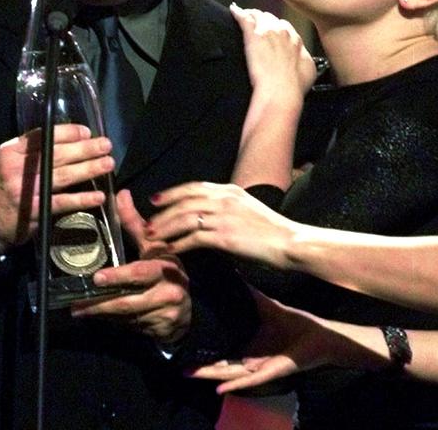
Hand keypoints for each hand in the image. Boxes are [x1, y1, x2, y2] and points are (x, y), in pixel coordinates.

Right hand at [0, 124, 112, 252]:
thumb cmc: (5, 188)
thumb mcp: (11, 163)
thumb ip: (33, 152)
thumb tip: (72, 140)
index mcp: (11, 151)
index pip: (42, 136)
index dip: (68, 133)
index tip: (87, 132)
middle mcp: (16, 168)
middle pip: (56, 154)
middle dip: (85, 149)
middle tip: (106, 145)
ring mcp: (24, 190)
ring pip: (62, 176)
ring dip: (88, 169)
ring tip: (108, 164)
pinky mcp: (32, 210)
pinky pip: (62, 202)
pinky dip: (82, 199)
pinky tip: (98, 196)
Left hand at [71, 190, 191, 344]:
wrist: (186, 312)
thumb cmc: (168, 274)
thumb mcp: (156, 248)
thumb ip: (136, 225)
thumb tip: (122, 195)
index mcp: (166, 269)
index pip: (140, 273)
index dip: (119, 276)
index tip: (97, 278)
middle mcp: (168, 292)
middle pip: (129, 301)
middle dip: (101, 304)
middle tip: (77, 304)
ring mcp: (164, 315)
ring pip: (126, 316)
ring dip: (102, 314)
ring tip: (79, 310)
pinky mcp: (159, 331)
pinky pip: (130, 326)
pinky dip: (113, 322)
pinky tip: (97, 318)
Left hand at [146, 181, 295, 267]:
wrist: (290, 242)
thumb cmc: (272, 231)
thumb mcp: (248, 209)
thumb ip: (228, 207)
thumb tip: (210, 214)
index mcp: (230, 190)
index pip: (194, 187)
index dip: (172, 192)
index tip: (156, 199)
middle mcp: (224, 199)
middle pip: (184, 201)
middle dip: (163, 212)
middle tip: (147, 222)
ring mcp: (223, 217)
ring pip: (184, 219)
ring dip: (165, 228)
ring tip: (152, 237)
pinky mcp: (224, 236)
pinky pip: (193, 238)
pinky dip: (179, 244)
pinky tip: (170, 250)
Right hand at [189, 290, 330, 392]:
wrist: (320, 337)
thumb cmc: (296, 324)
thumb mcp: (268, 307)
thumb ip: (250, 293)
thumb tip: (234, 273)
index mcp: (249, 346)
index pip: (223, 350)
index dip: (205, 350)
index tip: (184, 345)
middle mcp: (251, 359)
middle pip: (221, 366)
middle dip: (201, 367)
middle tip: (179, 366)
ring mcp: (259, 368)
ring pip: (230, 375)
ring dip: (210, 376)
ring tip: (190, 374)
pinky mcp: (270, 373)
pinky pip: (250, 381)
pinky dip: (236, 384)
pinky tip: (220, 388)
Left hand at [229, 5, 316, 99]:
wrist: (282, 89)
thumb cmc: (295, 85)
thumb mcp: (308, 69)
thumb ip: (303, 57)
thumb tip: (301, 56)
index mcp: (296, 39)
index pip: (285, 26)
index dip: (277, 28)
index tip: (272, 32)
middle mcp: (283, 31)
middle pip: (271, 19)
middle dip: (264, 21)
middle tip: (258, 26)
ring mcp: (267, 31)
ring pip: (258, 15)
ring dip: (253, 16)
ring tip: (246, 16)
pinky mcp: (253, 35)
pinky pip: (244, 18)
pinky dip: (238, 13)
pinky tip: (233, 10)